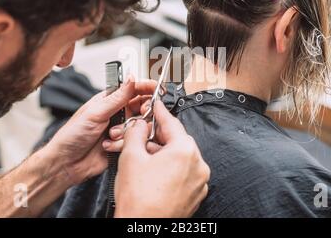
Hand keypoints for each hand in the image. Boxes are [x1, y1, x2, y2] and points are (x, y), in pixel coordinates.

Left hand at [42, 76, 155, 185]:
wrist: (67, 163)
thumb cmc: (72, 135)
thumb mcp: (96, 112)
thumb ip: (117, 97)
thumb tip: (131, 79)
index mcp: (110, 100)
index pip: (133, 89)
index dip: (147, 87)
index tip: (158, 89)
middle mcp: (118, 114)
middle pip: (142, 108)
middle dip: (141, 112)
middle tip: (139, 115)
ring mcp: (121, 129)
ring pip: (140, 126)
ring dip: (127, 131)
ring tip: (110, 135)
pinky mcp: (123, 145)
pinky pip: (135, 142)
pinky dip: (124, 144)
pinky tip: (110, 146)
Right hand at [112, 101, 209, 217]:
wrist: (142, 229)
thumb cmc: (137, 199)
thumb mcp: (130, 156)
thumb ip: (136, 132)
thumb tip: (140, 125)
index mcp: (185, 151)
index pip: (171, 123)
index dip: (159, 112)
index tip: (156, 105)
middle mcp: (198, 165)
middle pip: (178, 140)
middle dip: (159, 136)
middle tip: (143, 135)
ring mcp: (199, 182)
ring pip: (181, 157)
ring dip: (164, 154)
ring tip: (144, 158)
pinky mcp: (196, 195)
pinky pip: (185, 173)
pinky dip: (172, 169)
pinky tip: (154, 173)